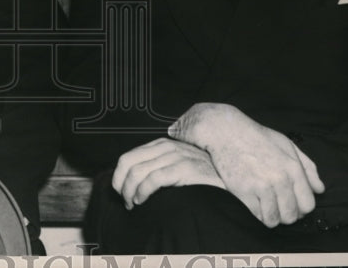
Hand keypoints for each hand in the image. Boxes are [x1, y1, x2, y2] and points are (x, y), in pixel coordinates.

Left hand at [111, 137, 226, 208]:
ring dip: (130, 192)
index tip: (119, 191)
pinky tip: (143, 200)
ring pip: (138, 172)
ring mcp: (176, 156)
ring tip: (133, 203)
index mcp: (162, 144)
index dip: (118, 176)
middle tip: (125, 200)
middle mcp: (167, 147)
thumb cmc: (202, 177)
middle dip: (121, 184)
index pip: (128, 156)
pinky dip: (143, 192)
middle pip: (128, 162)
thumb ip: (157, 167)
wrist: (229, 180)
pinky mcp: (184, 168)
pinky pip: (153, 179)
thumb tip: (131, 182)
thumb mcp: (177, 165)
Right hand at [168, 103, 323, 226]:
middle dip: (285, 215)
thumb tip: (320, 189)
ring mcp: (261, 186)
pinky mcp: (243, 191)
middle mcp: (280, 178)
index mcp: (293, 167)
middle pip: (291, 216)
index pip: (308, 204)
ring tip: (266, 207)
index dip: (301, 209)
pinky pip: (256, 215)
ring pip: (274, 220)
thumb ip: (307, 167)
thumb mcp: (287, 144)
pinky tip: (254, 202)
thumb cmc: (257, 137)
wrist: (226, 131)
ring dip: (271, 217)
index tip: (292, 204)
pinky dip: (256, 213)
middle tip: (277, 206)